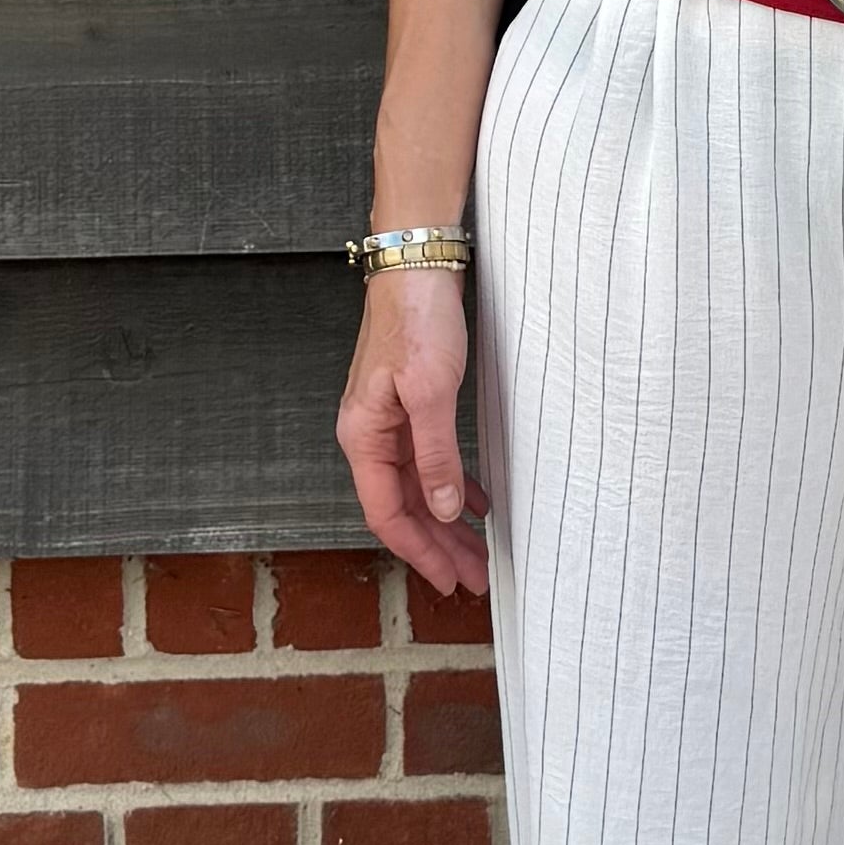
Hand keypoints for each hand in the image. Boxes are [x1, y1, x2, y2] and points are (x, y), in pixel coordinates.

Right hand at [336, 268, 489, 598]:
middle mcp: (371, 435)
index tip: (451, 580)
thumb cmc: (416, 319)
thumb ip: (436, 455)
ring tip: (478, 551)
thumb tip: (441, 508)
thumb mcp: (431, 392)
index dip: (420, 552)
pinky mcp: (409, 405)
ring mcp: (389, 421)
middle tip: (474, 577)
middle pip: (404, 507)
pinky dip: (451, 485)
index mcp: (365, 437)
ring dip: (446, 521)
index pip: (388, 514)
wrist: (416, 264)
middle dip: (439, 546)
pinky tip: (475, 501)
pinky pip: (427, 462)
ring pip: (417, 488)